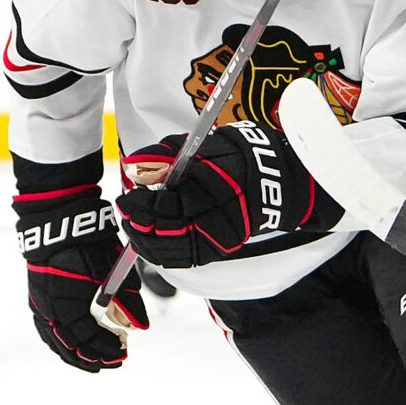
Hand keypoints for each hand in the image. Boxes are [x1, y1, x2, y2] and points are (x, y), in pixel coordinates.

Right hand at [15, 184, 146, 370]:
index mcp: (66, 304)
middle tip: (112, 362)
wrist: (58, 216)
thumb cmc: (88, 241)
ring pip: (54, 339)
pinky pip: (46, 327)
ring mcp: (38, 301)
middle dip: (91, 357)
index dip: (105, 350)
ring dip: (74, 352)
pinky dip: (60, 339)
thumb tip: (139, 327)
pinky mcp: (37, 294)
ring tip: (92, 359)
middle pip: (68, 345)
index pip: (86, 339)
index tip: (123, 355)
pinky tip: (71, 342)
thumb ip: (127, 301)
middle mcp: (47, 308)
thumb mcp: (113, 270)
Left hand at [114, 123, 341, 268]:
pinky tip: (149, 240)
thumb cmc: (240, 156)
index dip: (142, 203)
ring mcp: (218, 238)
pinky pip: (183, 258)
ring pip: (170, 251)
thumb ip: (166, 155)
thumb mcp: (202, 146)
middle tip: (127, 209)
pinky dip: (161, 252)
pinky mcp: (219, 247)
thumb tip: (132, 166)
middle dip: (140, 222)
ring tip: (134, 225)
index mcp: (213, 191)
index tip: (128, 194)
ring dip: (146, 240)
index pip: (166, 205)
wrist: (278, 178)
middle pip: (165, 231)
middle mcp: (217, 220)